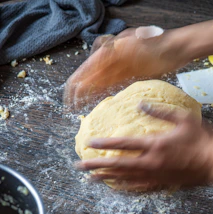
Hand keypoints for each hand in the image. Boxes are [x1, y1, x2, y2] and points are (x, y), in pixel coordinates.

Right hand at [63, 27, 188, 107]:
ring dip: (88, 94)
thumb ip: (111, 55)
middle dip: (79, 92)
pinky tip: (96, 100)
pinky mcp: (127, 74)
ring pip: (97, 82)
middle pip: (88, 77)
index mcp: (107, 52)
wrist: (175, 48)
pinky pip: (110, 85)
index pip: (84, 70)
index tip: (69, 99)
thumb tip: (93, 62)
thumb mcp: (130, 46)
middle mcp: (109, 59)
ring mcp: (118, 67)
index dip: (74, 86)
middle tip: (72, 106)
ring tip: (79, 106)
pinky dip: (102, 92)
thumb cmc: (155, 44)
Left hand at [76, 104, 212, 189]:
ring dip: (106, 177)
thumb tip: (141, 104)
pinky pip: (138, 187)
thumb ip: (160, 111)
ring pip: (124, 178)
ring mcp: (153, 174)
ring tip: (91, 178)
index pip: (123, 144)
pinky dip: (125, 188)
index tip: (90, 143)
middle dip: (97, 165)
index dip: (105, 143)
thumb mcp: (183, 119)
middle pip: (117, 164)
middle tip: (80, 166)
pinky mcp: (160, 183)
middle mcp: (149, 161)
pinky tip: (115, 188)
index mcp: (154, 144)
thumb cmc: (200, 140)